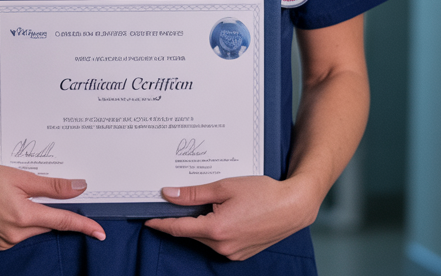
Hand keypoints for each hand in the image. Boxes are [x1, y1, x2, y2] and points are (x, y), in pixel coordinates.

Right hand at [0, 162, 105, 249]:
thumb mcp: (20, 177)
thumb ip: (51, 186)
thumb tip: (78, 188)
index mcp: (24, 216)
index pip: (62, 222)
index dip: (83, 226)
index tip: (99, 232)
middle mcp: (16, 234)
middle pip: (48, 223)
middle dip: (51, 211)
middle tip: (37, 193)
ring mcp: (5, 242)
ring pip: (34, 229)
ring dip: (34, 215)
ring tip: (14, 197)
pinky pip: (20, 234)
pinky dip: (22, 222)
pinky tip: (8, 208)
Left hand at [144, 176, 316, 260]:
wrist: (293, 207)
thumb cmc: (263, 193)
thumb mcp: (224, 187)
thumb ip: (193, 194)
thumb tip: (169, 195)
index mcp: (215, 229)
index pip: (178, 228)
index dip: (161, 223)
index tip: (147, 219)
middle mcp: (222, 246)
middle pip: (191, 232)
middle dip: (183, 219)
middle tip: (178, 201)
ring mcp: (232, 253)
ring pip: (205, 238)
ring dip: (201, 224)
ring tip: (210, 205)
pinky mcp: (240, 254)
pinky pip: (219, 243)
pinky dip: (215, 231)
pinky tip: (223, 215)